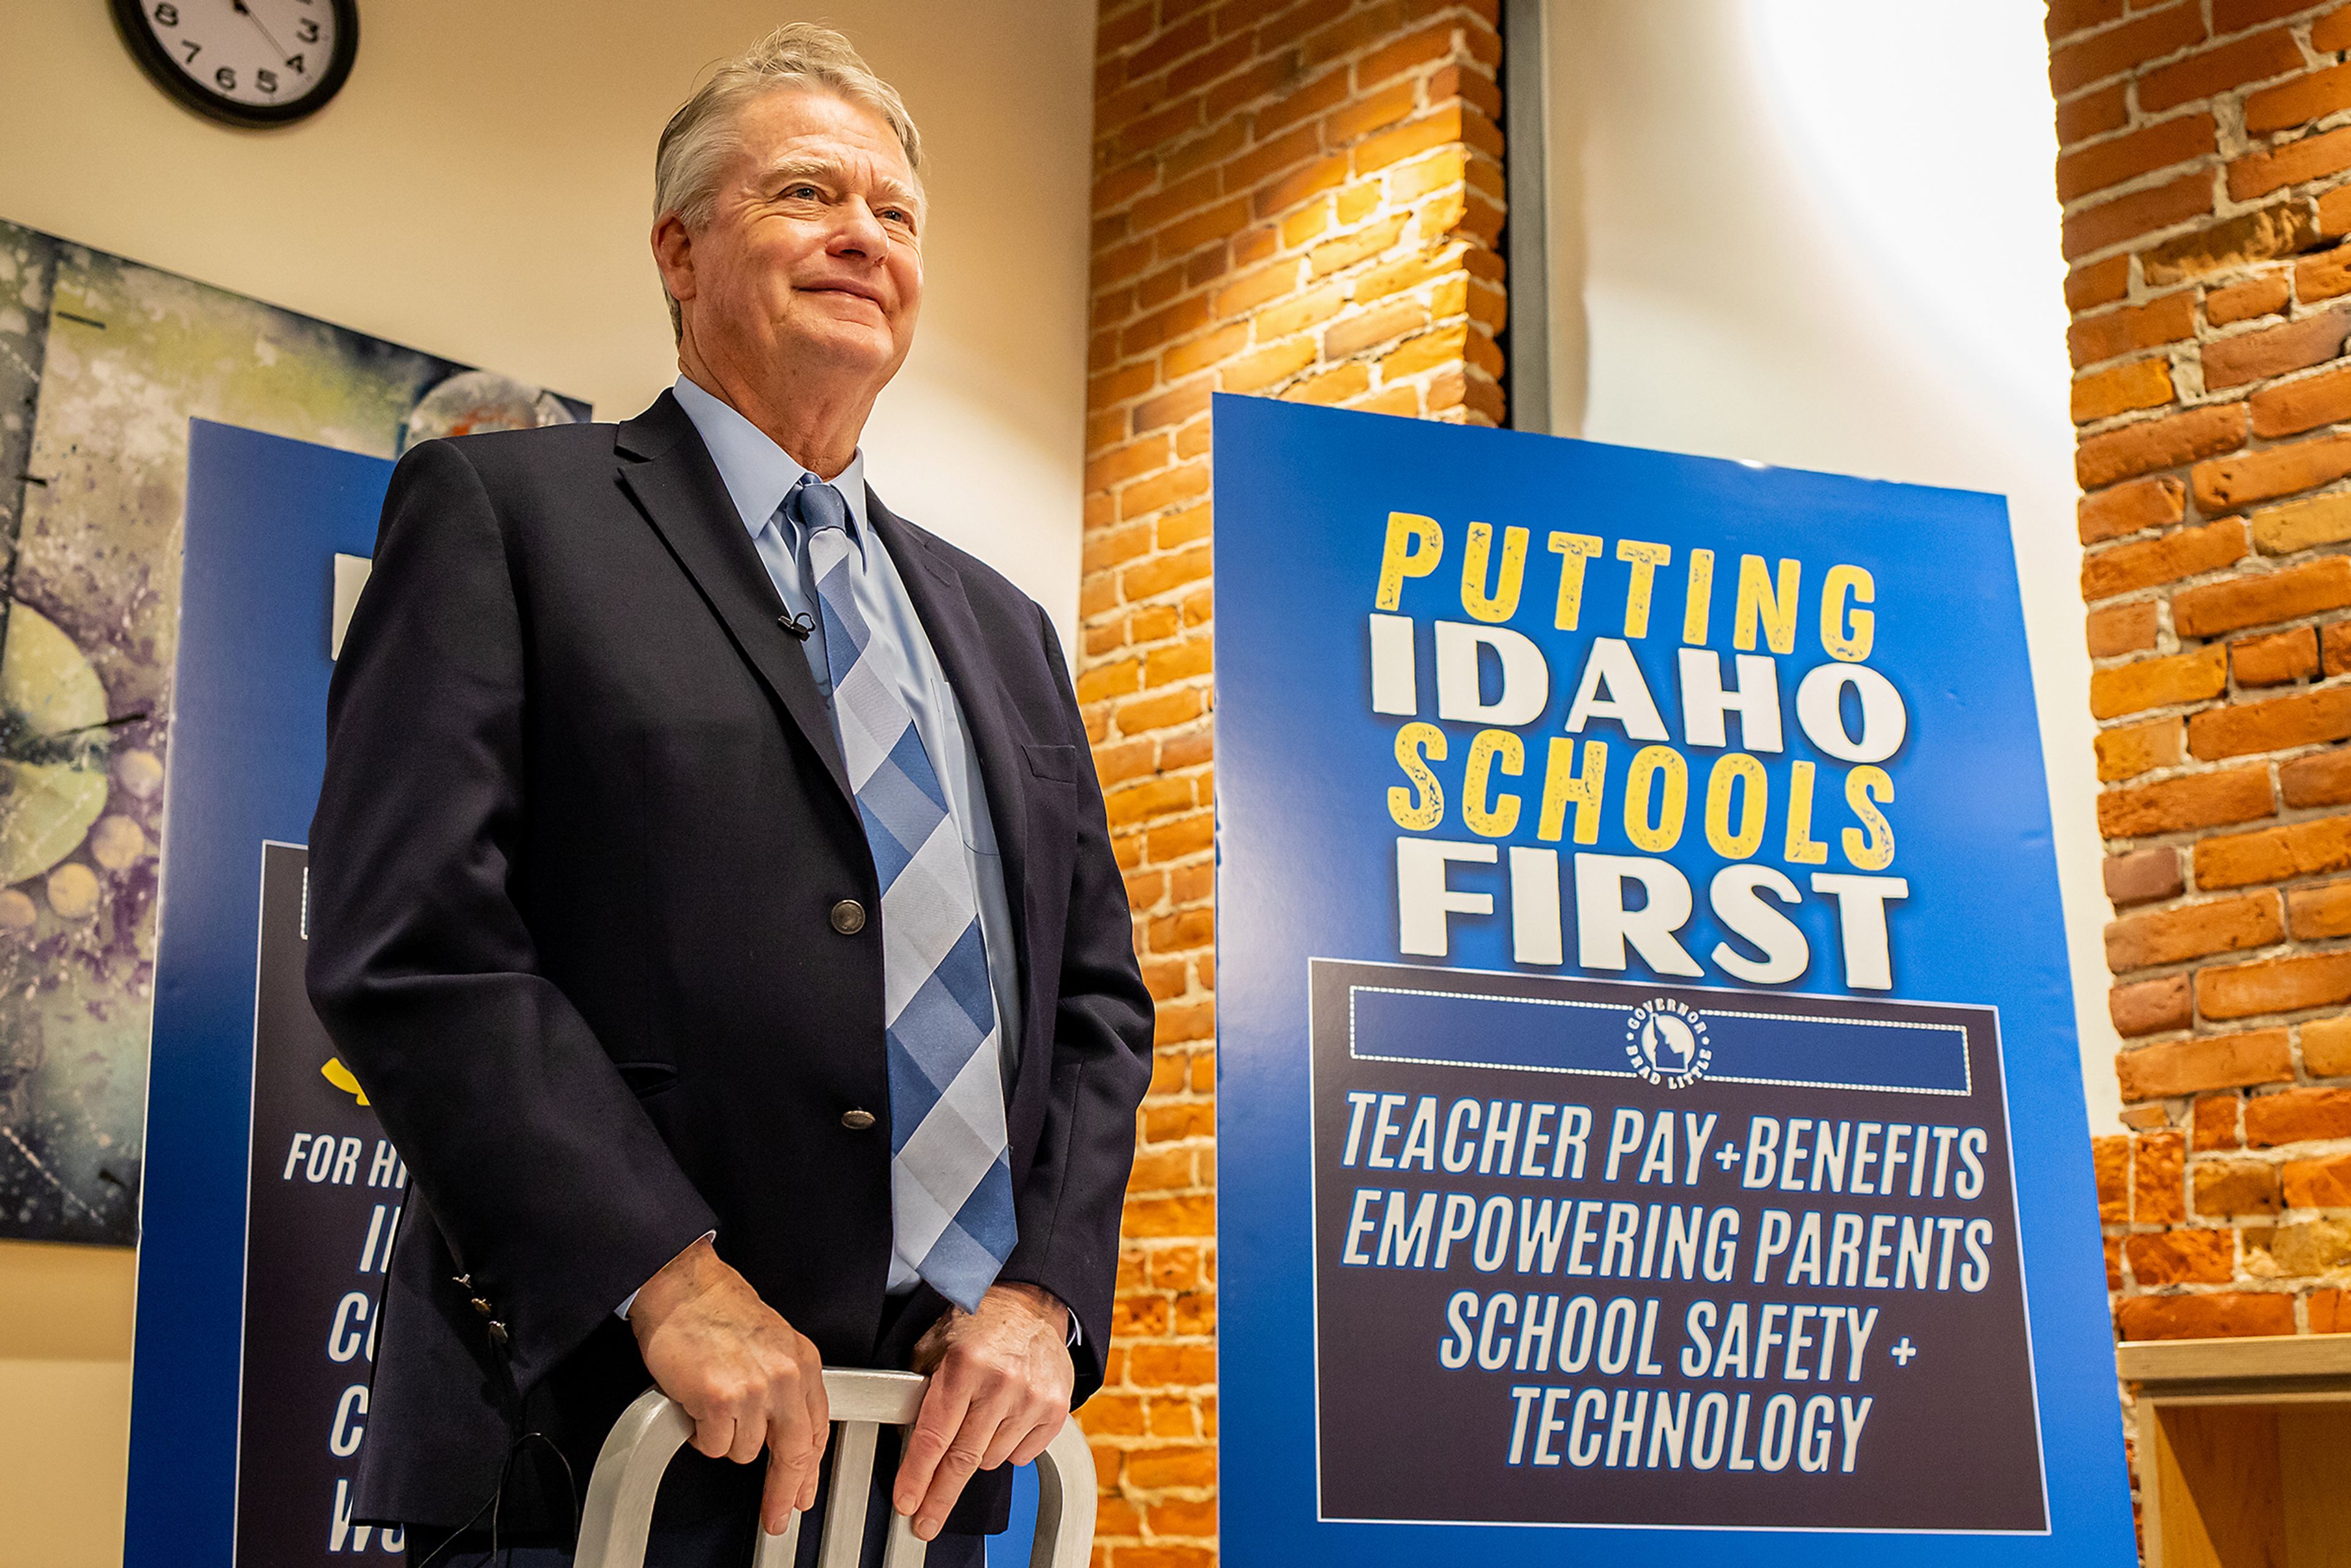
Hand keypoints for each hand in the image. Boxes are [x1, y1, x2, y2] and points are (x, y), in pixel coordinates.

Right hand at [627, 1237, 829, 1534]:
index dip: (811, 1469)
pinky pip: (714, 1444)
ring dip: (726, 1439)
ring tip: (713, 1405)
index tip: (805, 1494)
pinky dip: (701, 1434)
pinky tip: (697, 1406)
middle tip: (778, 1515)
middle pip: (795, 1453)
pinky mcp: (718, 1399)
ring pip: (745, 1452)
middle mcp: (785, 1377)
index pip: (817, 1428)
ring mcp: (753, 1390)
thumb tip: (785, 1437)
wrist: (684, 1288)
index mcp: (803, 1362)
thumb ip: (786, 1388)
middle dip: (785, 1491)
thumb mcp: (773, 1345)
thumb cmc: (720, 1311)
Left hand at [892, 1282, 1073, 1541]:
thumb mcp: (935, 1348)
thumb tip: (906, 1447)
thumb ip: (920, 1394)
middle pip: (964, 1460)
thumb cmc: (977, 1327)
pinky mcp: (1055, 1410)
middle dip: (940, 1496)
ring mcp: (1032, 1398)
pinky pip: (1021, 1456)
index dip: (917, 1475)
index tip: (907, 1501)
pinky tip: (1004, 1419)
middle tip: (925, 1521)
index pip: (935, 1435)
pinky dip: (1007, 1448)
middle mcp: (1001, 1382)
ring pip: (991, 1459)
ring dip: (976, 1453)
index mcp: (965, 1364)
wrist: (1030, 1308)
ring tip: (977, 1420)